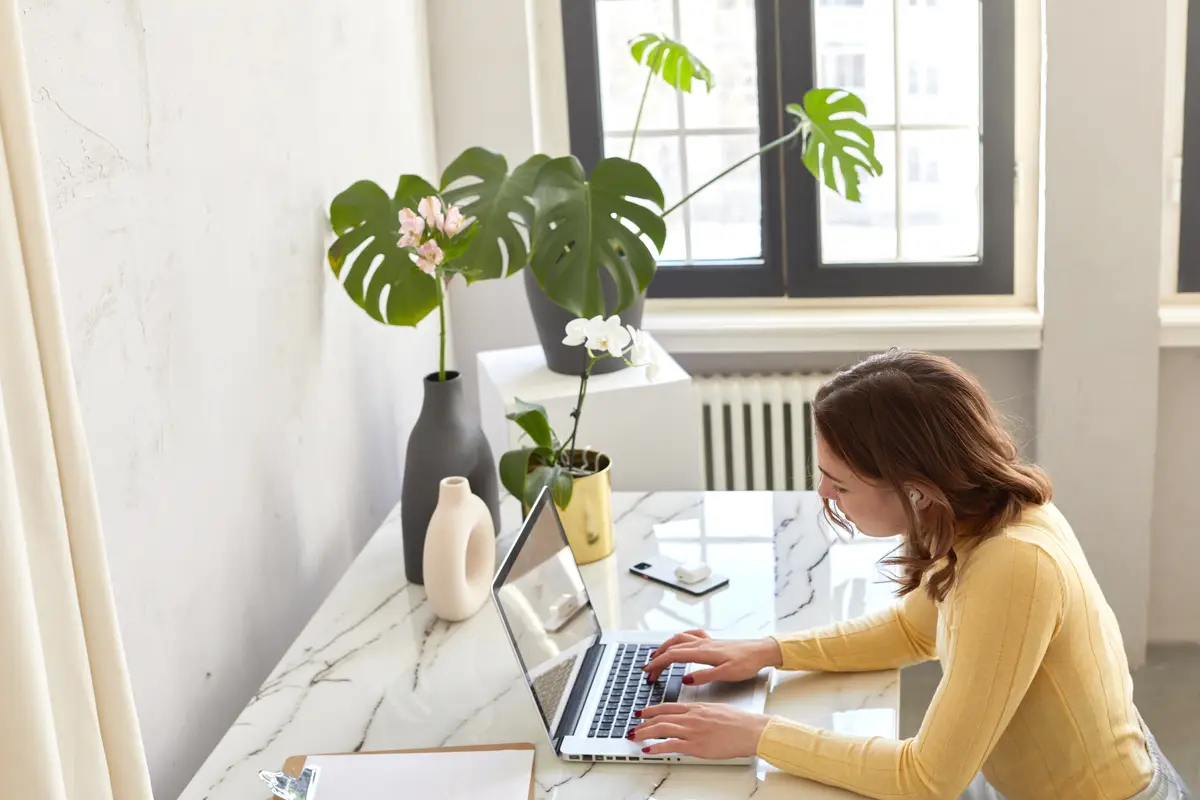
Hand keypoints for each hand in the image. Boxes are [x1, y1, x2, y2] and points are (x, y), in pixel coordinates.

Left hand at [628, 702, 771, 759]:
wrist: (750, 730)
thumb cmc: (739, 721)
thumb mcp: (716, 710)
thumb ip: (701, 713)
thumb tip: (693, 716)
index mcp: (696, 707)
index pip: (667, 707)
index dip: (651, 710)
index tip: (641, 712)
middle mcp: (691, 717)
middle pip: (660, 717)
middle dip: (643, 722)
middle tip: (633, 726)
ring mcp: (692, 731)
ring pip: (661, 729)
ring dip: (644, 733)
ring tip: (634, 737)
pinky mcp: (696, 745)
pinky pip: (670, 745)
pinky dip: (656, 747)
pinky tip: (648, 750)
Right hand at [642, 629, 781, 683]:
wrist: (761, 651)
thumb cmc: (747, 663)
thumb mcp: (726, 674)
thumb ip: (704, 676)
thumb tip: (685, 679)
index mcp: (703, 652)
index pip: (673, 656)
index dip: (658, 663)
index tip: (647, 672)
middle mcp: (702, 643)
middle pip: (672, 647)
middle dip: (657, 658)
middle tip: (649, 671)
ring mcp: (707, 641)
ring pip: (679, 639)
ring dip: (665, 646)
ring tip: (657, 655)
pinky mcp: (713, 642)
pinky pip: (691, 636)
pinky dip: (680, 638)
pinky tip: (680, 641)